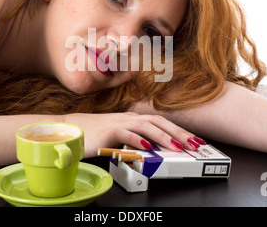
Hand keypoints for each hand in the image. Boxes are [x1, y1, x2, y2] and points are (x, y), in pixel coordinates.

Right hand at [62, 112, 205, 157]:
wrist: (70, 129)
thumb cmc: (93, 133)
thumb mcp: (118, 135)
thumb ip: (135, 138)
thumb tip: (152, 147)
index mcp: (132, 119)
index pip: (161, 122)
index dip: (179, 130)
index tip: (194, 140)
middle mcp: (128, 118)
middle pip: (159, 122)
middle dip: (179, 133)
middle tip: (195, 144)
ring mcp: (118, 123)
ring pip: (146, 126)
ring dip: (163, 136)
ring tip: (178, 147)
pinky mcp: (108, 131)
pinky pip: (125, 133)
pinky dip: (137, 139)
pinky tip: (147, 146)